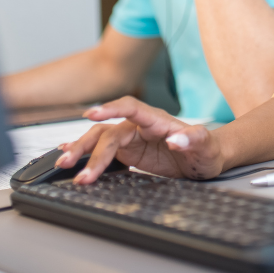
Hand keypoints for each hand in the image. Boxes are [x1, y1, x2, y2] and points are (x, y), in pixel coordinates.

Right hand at [55, 96, 226, 182]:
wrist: (207, 158)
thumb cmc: (208, 150)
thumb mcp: (207, 147)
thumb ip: (194, 139)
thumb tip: (176, 138)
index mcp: (157, 120)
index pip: (130, 108)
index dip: (110, 109)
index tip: (92, 114)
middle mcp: (140, 126)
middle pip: (108, 130)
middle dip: (88, 146)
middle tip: (71, 163)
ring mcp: (133, 138)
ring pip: (100, 139)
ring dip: (82, 151)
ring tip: (65, 165)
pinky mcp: (129, 151)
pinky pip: (102, 149)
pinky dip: (85, 150)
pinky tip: (67, 153)